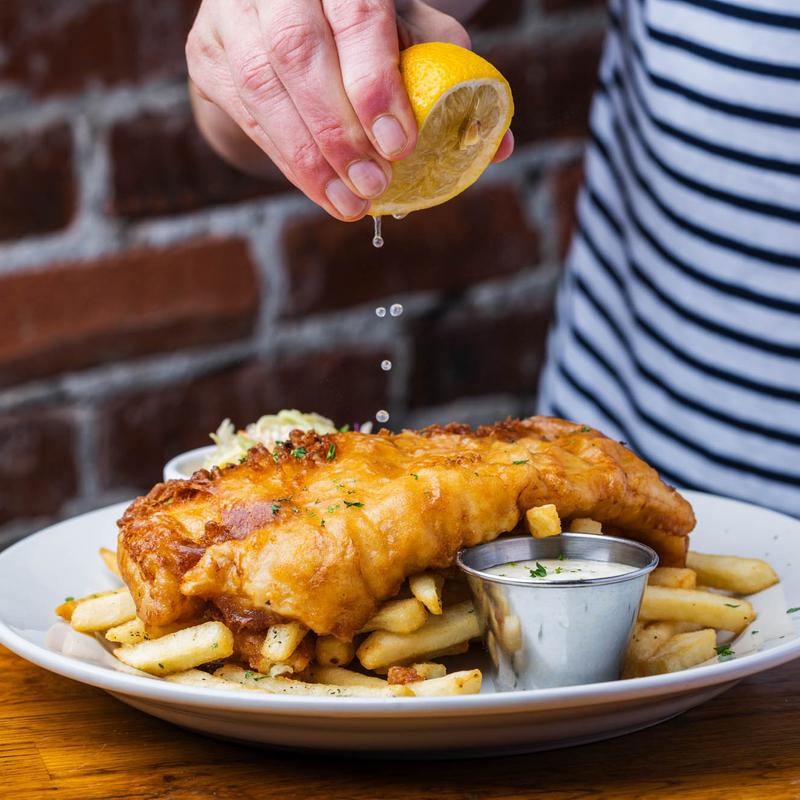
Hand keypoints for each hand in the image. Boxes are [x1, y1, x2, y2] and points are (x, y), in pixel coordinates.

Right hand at [187, 0, 513, 220]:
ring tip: (349, 201)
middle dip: (339, 130)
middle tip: (375, 185)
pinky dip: (288, 159)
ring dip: (310, 156)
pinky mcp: (207, 53)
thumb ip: (446, 76)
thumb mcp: (406, 36)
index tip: (400, 145)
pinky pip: (247, 113)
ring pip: (262, 86)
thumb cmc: (360, 30)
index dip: (375, 82)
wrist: (286, 22)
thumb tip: (497, 144)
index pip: (353, 13)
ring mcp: (231, 14)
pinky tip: (321, 189)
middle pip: (297, 51)